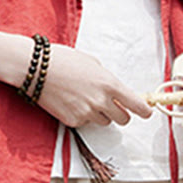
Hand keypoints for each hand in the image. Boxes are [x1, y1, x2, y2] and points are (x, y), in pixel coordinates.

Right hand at [35, 43, 153, 126]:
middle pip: (123, 119)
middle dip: (120, 113)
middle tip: (112, 106)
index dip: (144, 110)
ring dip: (99, 114)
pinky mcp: (72, 121)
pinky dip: (81, 115)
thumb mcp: (92, 63)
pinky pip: (85, 123)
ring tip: (84, 98)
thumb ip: (107, 79)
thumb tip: (115, 91)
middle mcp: (101, 101)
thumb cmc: (63, 60)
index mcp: (109, 83)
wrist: (35, 68)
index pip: (136, 105)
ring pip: (103, 122)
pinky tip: (70, 101)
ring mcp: (86, 113)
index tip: (146, 112)